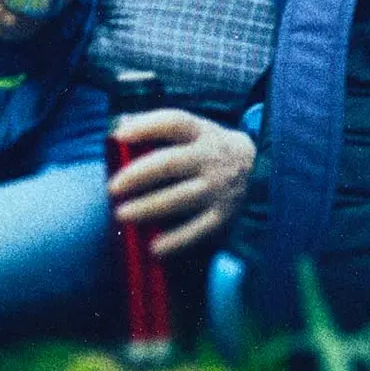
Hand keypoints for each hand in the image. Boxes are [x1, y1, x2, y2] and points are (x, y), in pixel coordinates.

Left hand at [106, 108, 255, 257]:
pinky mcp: (223, 215)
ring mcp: (218, 187)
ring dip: (149, 206)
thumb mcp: (191, 130)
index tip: (119, 135)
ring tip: (121, 214)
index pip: (173, 122)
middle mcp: (210, 158)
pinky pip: (198, 230)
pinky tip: (153, 248)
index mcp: (200, 132)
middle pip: (171, 163)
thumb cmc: (205, 149)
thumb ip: (156, 128)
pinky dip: (176, 240)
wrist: (256, 167)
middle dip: (139, 174)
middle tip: (113, 187)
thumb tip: (118, 125)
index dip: (146, 126)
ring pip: (182, 197)